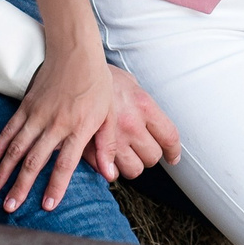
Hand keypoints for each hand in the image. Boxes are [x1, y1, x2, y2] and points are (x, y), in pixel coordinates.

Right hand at [0, 46, 114, 212]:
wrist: (76, 51)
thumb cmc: (97, 83)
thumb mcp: (109, 115)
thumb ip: (107, 146)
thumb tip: (110, 175)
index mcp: (78, 129)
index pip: (65, 164)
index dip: (55, 186)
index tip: (47, 206)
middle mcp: (55, 124)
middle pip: (35, 161)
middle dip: (21, 187)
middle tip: (9, 207)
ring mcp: (38, 114)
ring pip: (16, 148)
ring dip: (3, 172)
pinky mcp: (26, 105)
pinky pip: (9, 129)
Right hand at [92, 66, 181, 181]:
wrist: (70, 71)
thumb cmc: (101, 77)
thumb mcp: (130, 83)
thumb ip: (143, 106)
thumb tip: (153, 126)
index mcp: (143, 105)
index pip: (169, 137)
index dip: (173, 151)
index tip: (172, 158)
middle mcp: (131, 123)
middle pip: (152, 157)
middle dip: (148, 156)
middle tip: (140, 149)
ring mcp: (112, 138)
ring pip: (133, 169)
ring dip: (131, 165)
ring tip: (124, 156)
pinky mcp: (92, 148)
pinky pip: (110, 172)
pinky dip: (110, 170)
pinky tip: (107, 161)